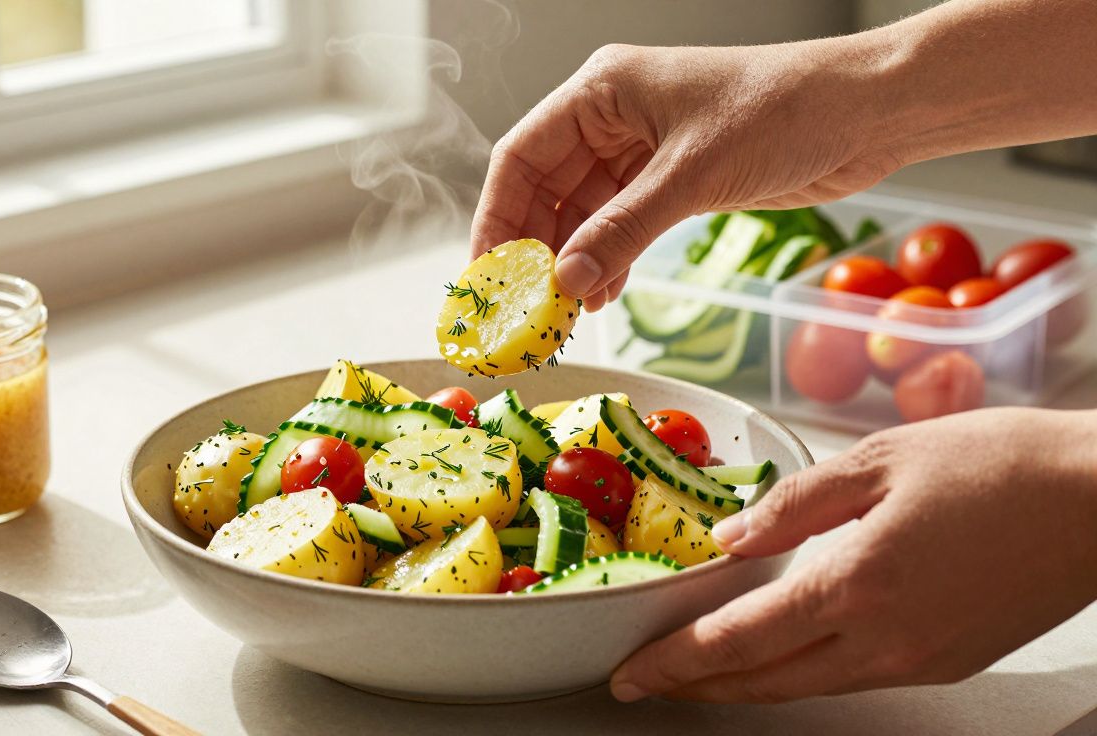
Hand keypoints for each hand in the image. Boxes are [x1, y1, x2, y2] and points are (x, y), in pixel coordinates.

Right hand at [470, 39, 897, 311]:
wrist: (869, 111)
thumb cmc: (787, 110)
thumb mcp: (693, 174)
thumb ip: (622, 230)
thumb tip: (567, 283)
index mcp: (602, 90)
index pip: (521, 157)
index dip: (496, 218)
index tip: (486, 275)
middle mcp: (614, 117)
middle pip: (545, 189)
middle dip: (532, 249)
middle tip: (522, 306)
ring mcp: (643, 149)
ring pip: (581, 212)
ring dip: (571, 261)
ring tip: (562, 312)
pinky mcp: (674, 178)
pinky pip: (620, 224)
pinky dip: (607, 259)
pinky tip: (602, 294)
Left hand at [610, 407, 1096, 702]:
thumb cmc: (999, 466)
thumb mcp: (878, 461)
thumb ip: (793, 505)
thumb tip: (728, 539)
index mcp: (857, 584)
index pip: (736, 642)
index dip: (674, 662)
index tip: (630, 674)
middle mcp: (885, 641)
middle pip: (763, 681)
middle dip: (696, 686)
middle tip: (648, 681)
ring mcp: (920, 662)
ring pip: (807, 687)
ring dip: (745, 683)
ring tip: (699, 671)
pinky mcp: (948, 663)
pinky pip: (854, 677)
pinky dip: (801, 671)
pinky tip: (782, 650)